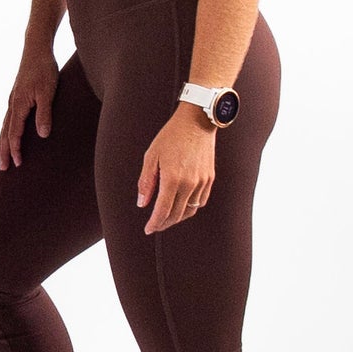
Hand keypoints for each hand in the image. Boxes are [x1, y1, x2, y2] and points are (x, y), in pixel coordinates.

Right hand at [0, 46, 58, 169]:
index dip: (15, 149)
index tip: (17, 163)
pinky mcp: (17, 96)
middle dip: (4, 151)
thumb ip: (45, 114)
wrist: (36, 49)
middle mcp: (12, 104)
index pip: (14, 133)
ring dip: (2, 142)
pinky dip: (5, 130)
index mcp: (19, 105)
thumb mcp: (48, 92)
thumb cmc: (44, 69)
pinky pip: (8, 118)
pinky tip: (7, 133)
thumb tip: (42, 135)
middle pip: (5, 132)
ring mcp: (13, 100)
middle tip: (3, 169)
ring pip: (4, 126)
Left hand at [138, 103, 216, 232]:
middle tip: (155, 226)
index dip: (155, 223)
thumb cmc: (170, 137)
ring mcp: (202, 182)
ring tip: (166, 217)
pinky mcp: (210, 178)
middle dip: (164, 223)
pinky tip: (181, 206)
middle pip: (177, 214)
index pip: (163, 210)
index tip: (148, 230)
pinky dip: (190, 208)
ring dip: (178, 218)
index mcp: (173, 178)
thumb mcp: (151, 156)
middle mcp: (190, 183)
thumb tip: (142, 204)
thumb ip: (146, 182)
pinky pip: (200, 201)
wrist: (197, 122)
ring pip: (190, 210)